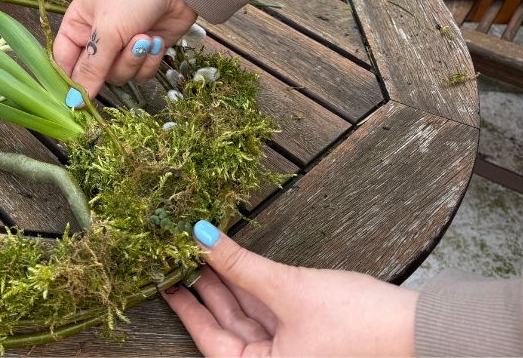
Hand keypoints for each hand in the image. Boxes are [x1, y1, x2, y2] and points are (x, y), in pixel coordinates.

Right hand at [54, 0, 195, 98]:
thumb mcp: (107, 30)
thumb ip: (91, 68)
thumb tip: (74, 102)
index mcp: (77, 26)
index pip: (63, 63)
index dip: (70, 82)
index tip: (77, 101)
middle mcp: (97, 39)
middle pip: (95, 75)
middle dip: (114, 63)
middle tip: (127, 44)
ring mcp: (122, 46)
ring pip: (120, 76)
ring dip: (135, 60)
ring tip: (145, 37)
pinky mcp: (146, 52)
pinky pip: (141, 73)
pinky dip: (151, 60)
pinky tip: (157, 39)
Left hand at [164, 221, 417, 356]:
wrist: (421, 330)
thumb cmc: (360, 324)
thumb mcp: (289, 289)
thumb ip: (240, 265)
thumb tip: (201, 237)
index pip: (210, 340)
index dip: (185, 306)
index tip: (163, 279)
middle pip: (227, 326)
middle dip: (205, 289)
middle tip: (177, 255)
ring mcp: (291, 350)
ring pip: (246, 315)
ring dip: (226, 283)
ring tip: (199, 251)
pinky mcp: (307, 335)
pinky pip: (267, 311)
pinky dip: (250, 287)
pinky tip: (231, 261)